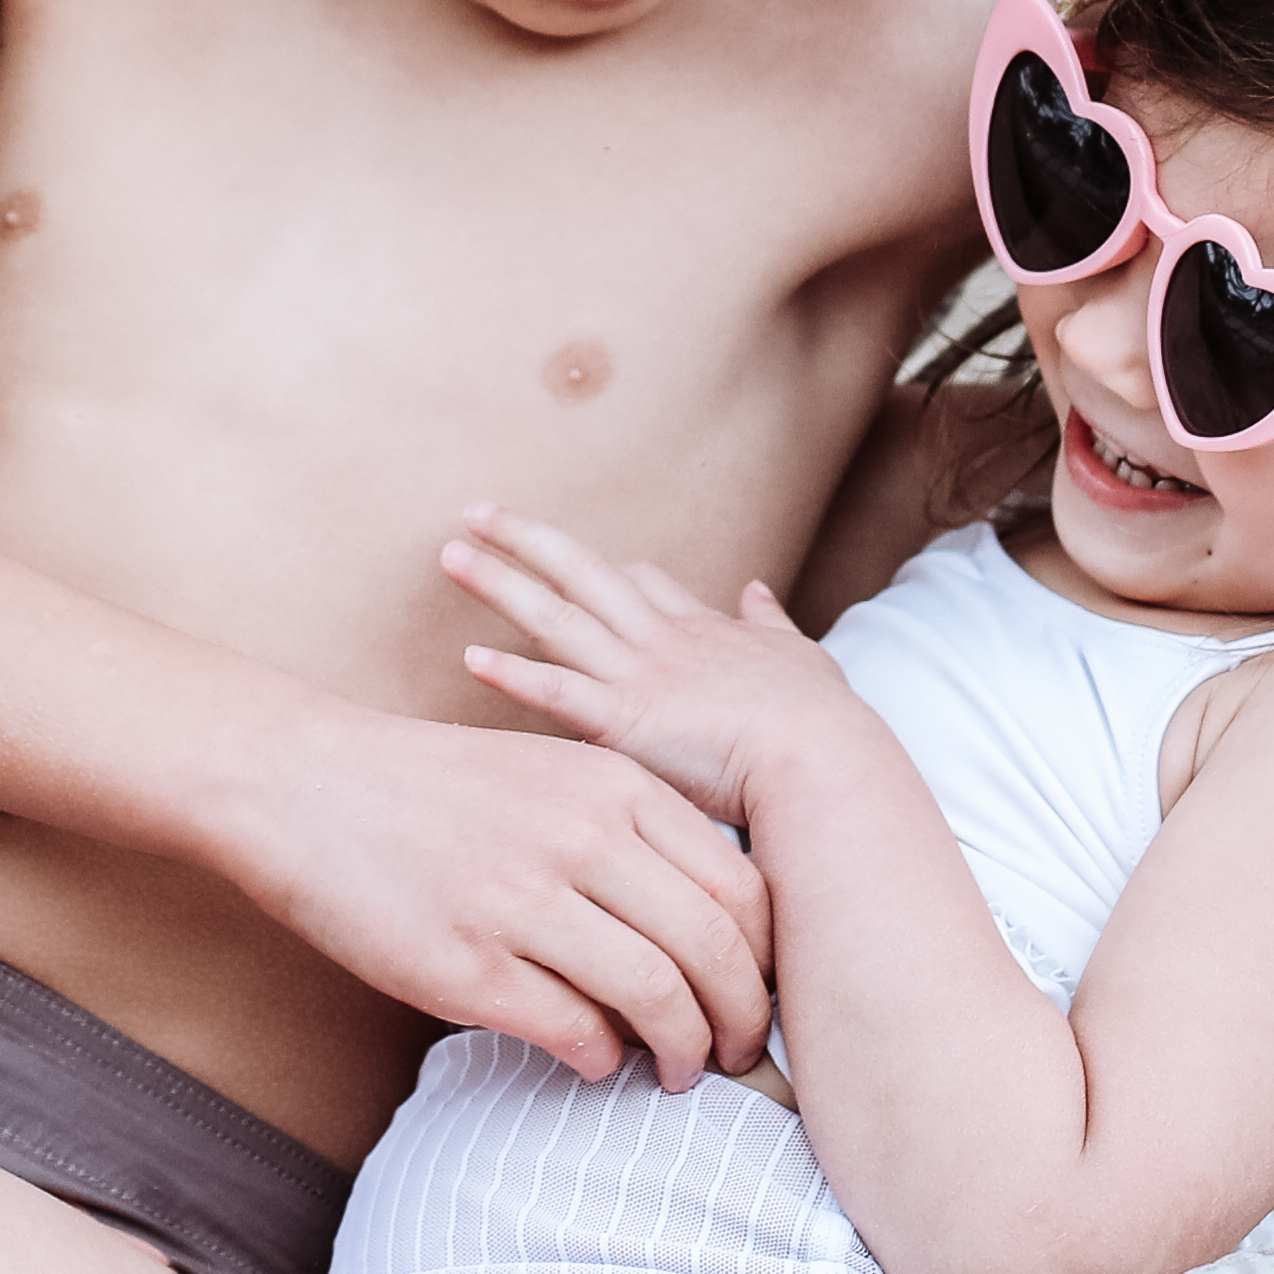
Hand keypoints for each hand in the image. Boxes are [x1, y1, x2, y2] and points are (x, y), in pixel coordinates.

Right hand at [223, 705, 775, 1088]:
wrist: (305, 785)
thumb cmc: (435, 788)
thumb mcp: (552, 772)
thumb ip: (633, 830)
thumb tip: (715, 929)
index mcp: (613, 785)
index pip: (741, 889)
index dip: (767, 959)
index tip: (760, 994)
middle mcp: (580, 838)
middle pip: (713, 950)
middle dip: (739, 1019)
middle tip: (734, 1053)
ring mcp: (521, 902)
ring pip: (656, 997)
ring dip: (681, 1051)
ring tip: (675, 1070)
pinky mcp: (466, 965)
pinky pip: (574, 1032)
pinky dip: (602, 1059)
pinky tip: (597, 1060)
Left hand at [443, 504, 883, 828]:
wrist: (823, 760)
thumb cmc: (822, 725)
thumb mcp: (804, 658)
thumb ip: (772, 625)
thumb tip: (756, 591)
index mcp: (701, 632)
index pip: (640, 583)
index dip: (600, 570)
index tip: (563, 556)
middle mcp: (661, 641)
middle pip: (581, 573)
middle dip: (526, 540)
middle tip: (474, 512)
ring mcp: (639, 676)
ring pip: (556, 616)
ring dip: (500, 583)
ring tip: (450, 555)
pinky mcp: (626, 721)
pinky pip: (557, 691)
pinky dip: (512, 674)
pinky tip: (470, 659)